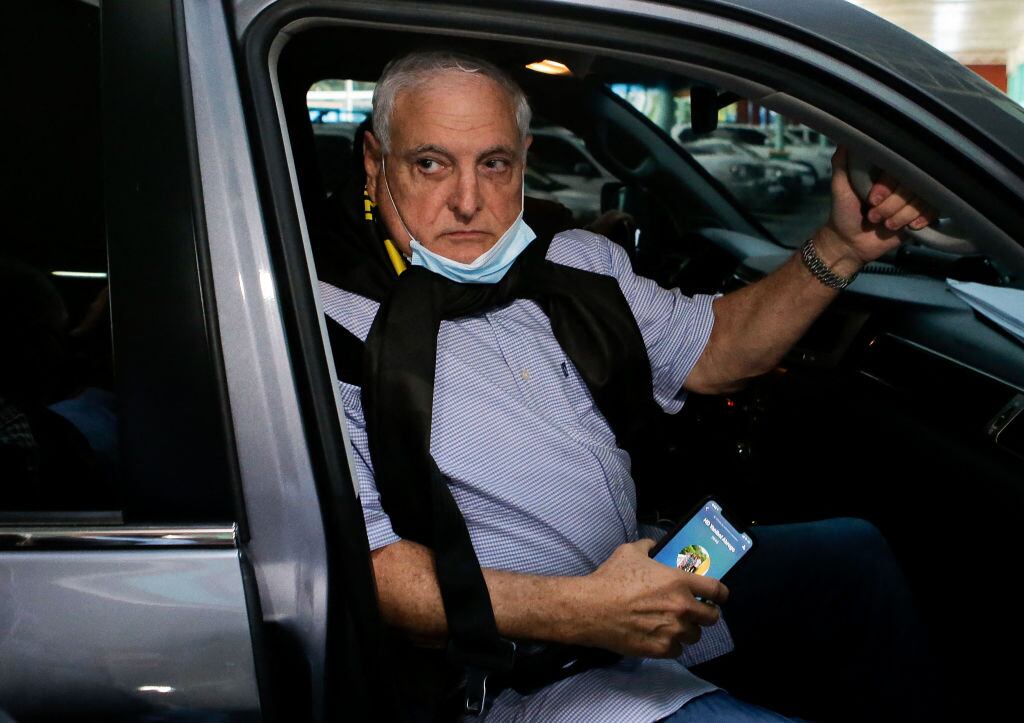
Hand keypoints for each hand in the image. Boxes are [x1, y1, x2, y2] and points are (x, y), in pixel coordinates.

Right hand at [575, 539, 728, 657]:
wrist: (592, 608)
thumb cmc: (611, 578)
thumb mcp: (630, 552)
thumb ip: (648, 547)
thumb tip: (655, 546)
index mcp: (679, 582)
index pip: (717, 590)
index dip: (721, 594)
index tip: (718, 597)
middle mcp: (682, 607)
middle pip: (712, 617)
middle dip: (706, 614)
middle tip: (696, 612)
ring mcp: (673, 631)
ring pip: (695, 635)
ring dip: (688, 630)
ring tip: (675, 626)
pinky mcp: (661, 648)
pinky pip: (678, 650)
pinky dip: (672, 645)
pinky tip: (661, 637)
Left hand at [816, 146, 937, 273]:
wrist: (850, 243)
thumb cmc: (843, 212)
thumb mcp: (839, 186)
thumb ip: (842, 163)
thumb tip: (845, 137)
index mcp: (887, 170)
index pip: (900, 167)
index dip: (888, 186)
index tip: (871, 200)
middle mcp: (904, 180)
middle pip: (914, 184)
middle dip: (892, 205)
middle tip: (873, 216)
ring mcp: (915, 197)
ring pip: (923, 199)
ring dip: (901, 216)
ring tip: (885, 224)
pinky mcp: (922, 214)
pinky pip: (934, 211)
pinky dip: (919, 219)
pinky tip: (908, 227)